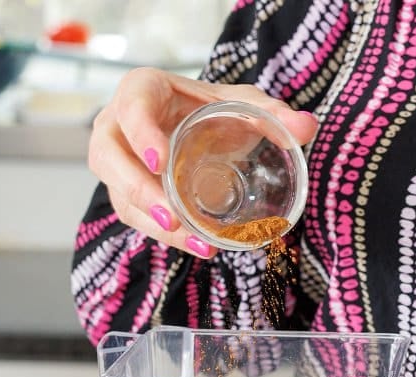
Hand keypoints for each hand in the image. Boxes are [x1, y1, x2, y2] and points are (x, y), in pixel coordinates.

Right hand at [87, 68, 318, 257]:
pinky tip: (198, 246)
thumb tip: (306, 127)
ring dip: (153, 224)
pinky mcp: (125, 192)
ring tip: (195, 243)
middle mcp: (117, 126)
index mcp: (140, 91)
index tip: (161, 161)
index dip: (140, 134)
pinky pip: (135, 217)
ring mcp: (118, 162)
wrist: (194, 124)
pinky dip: (165, 236)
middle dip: (138, 191)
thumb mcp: (240, 103)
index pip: (130, 108)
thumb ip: (273, 113)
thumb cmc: (209, 108)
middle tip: (172, 217)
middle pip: (109, 159)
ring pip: (120, 196)